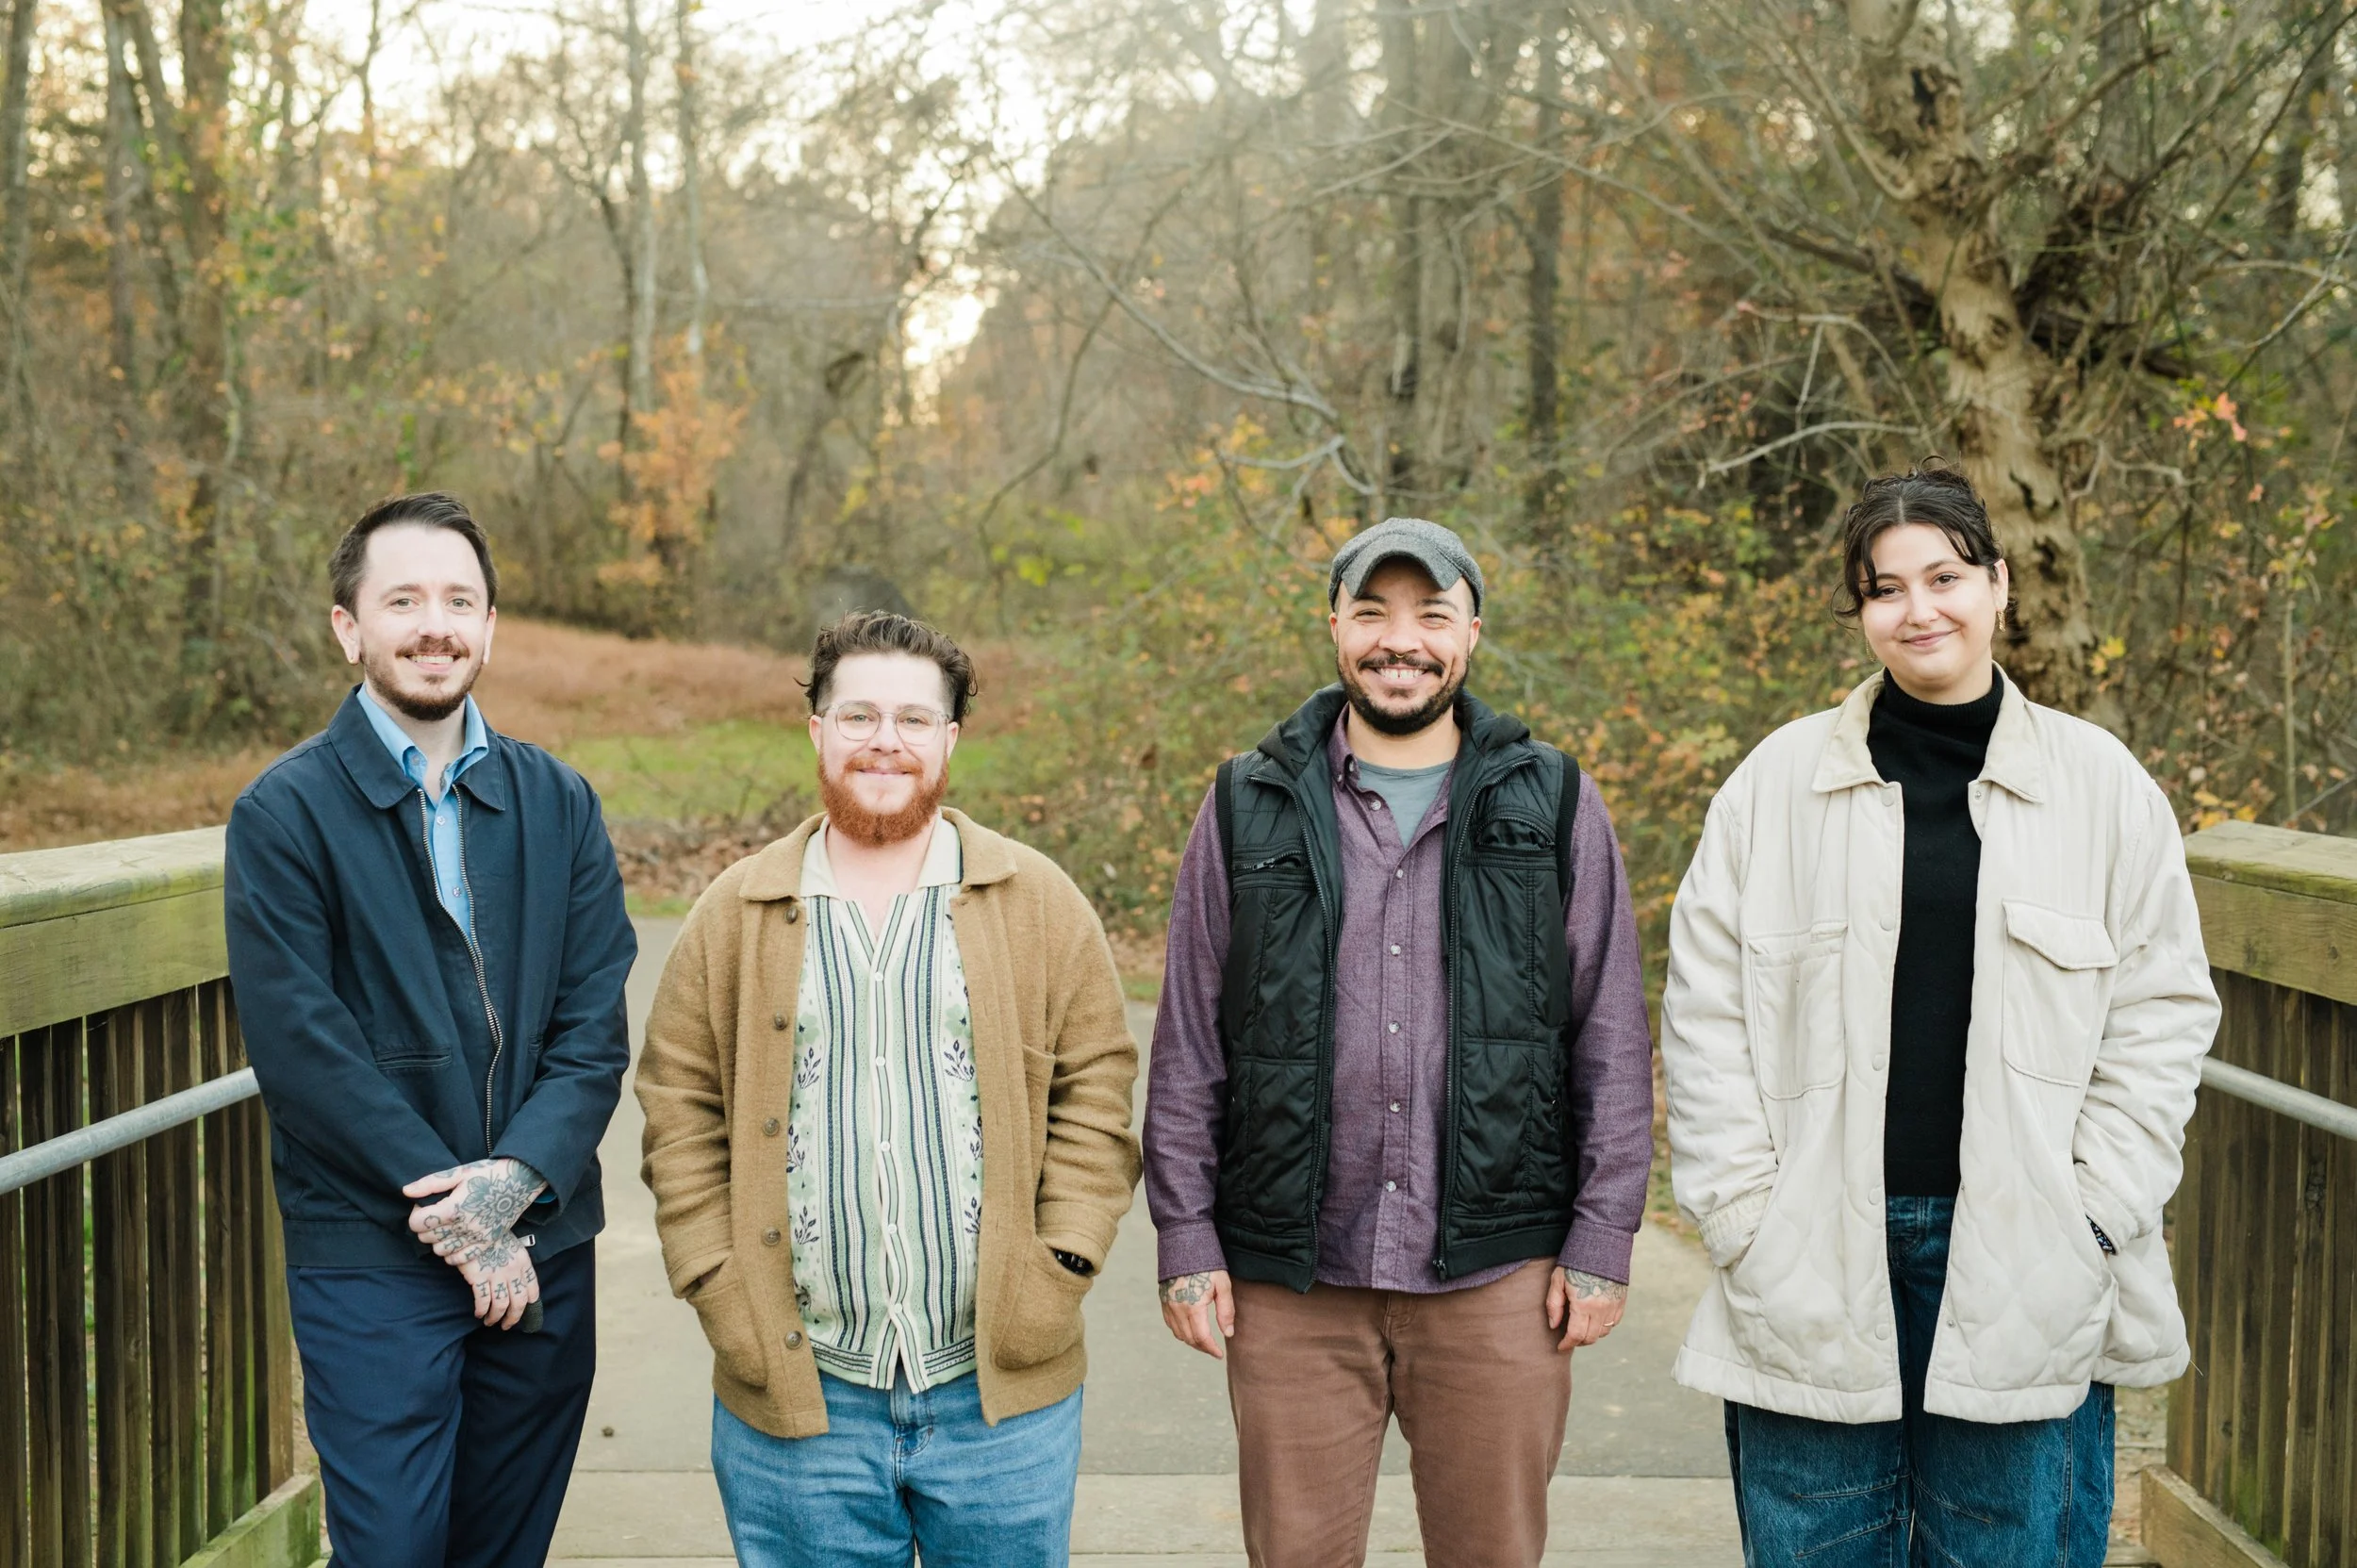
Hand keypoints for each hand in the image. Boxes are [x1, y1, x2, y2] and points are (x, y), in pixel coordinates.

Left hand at [402, 1158, 547, 1267]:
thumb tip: (406, 1191)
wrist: (521, 1180)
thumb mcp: (459, 1172)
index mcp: (454, 1208)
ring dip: (437, 1241)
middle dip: (425, 1227)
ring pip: (440, 1251)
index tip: (423, 1207)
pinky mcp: (486, 1243)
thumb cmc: (488, 1173)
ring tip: (445, 1227)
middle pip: (427, 1238)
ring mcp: (476, 1237)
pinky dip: (451, 1253)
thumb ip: (431, 1183)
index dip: (415, 1215)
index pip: (418, 1224)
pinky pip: (459, 1259)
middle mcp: (464, 1226)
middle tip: (434, 1215)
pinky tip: (454, 1240)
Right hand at [457, 1230, 540, 1329]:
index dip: (529, 1303)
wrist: (475, 1225)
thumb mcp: (512, 1246)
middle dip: (513, 1318)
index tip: (524, 1310)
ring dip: (496, 1318)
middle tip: (506, 1325)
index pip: (532, 1289)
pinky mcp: (479, 1277)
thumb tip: (516, 1282)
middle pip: (518, 1303)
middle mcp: (513, 1271)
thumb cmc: (492, 1236)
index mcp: (523, 1262)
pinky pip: (483, 1301)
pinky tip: (479, 1314)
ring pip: (500, 1306)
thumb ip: (516, 1264)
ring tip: (490, 1322)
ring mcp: (496, 1275)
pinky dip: (481, 1311)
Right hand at [1159, 1270, 1234, 1358]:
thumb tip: (1228, 1333)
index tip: (1220, 1355)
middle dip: (1203, 1347)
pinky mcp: (1163, 1300)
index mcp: (1193, 1307)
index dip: (1212, 1349)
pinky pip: (1170, 1324)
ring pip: (1178, 1333)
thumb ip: (1226, 1311)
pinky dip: (1180, 1331)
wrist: (1184, 1244)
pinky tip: (1190, 1329)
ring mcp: (1167, 1305)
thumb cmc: (1207, 1264)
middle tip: (1214, 1349)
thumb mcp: (1222, 1285)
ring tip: (1204, 1341)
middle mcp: (1177, 1309)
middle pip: (1189, 1339)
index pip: (1202, 1338)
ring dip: (1191, 1341)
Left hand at [1546, 1266, 1626, 1351]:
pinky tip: (1594, 1320)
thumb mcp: (1557, 1280)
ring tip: (1581, 1328)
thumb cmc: (1575, 1261)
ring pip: (1603, 1332)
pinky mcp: (1621, 1302)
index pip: (1576, 1335)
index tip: (1560, 1346)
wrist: (1601, 1245)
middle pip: (1590, 1337)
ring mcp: (1613, 1306)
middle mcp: (1601, 1309)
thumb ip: (1554, 1305)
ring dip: (1591, 1334)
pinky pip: (1613, 1323)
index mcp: (1583, 1304)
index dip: (1567, 1344)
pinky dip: (1604, 1326)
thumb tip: (1553, 1326)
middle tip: (1569, 1337)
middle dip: (1578, 1341)